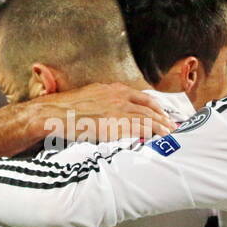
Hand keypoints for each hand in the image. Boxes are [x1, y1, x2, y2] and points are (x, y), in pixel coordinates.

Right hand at [35, 83, 174, 143]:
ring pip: (148, 117)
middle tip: (171, 125)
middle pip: (148, 106)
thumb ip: (102, 101)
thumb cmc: (66, 109)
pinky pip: (141, 128)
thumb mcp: (88, 97)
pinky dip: (153, 132)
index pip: (140, 96)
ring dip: (161, 126)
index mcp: (112, 89)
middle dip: (162, 116)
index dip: (154, 106)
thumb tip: (107, 112)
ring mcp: (118, 109)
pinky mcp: (116, 123)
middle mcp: (118, 96)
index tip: (161, 113)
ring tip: (170, 133)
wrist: (55, 114)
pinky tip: (159, 137)